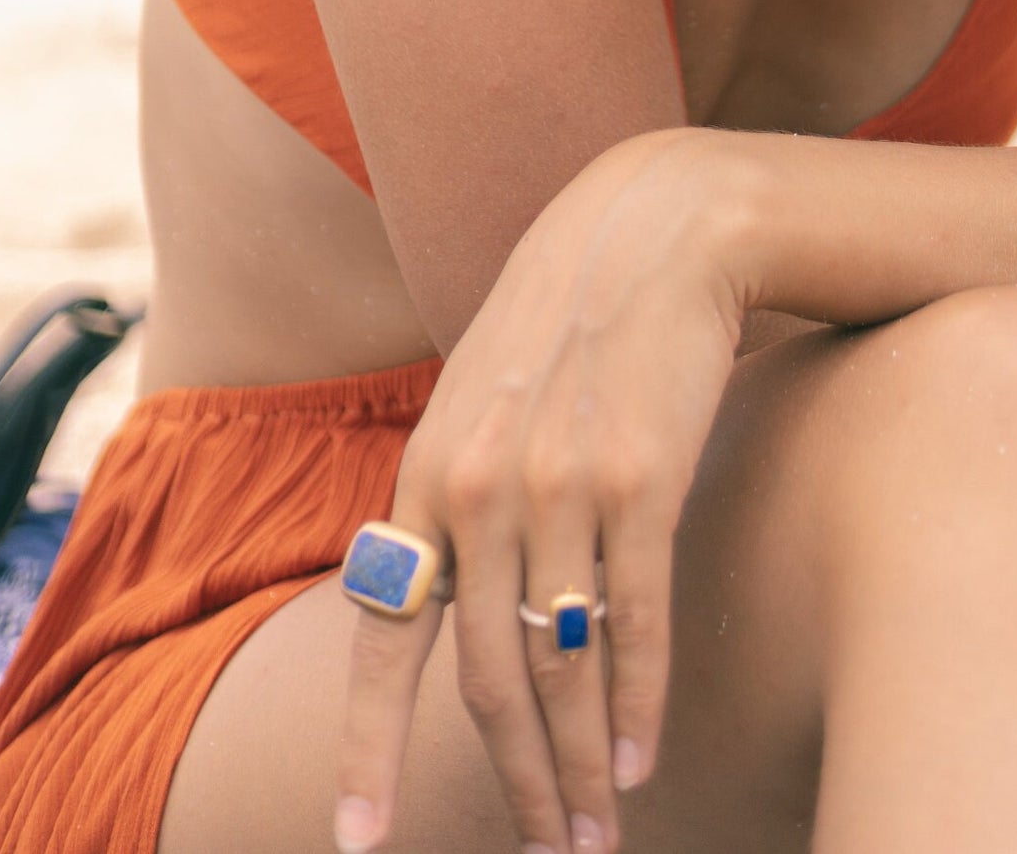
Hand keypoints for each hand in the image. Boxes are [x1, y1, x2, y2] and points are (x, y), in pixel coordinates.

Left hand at [334, 127, 749, 853]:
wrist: (659, 223)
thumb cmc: (570, 316)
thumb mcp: (479, 394)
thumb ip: (454, 494)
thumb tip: (434, 599)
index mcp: (427, 472)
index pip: (384, 634)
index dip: (368, 747)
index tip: (358, 843)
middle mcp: (479, 487)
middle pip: (485, 679)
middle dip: (512, 787)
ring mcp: (558, 483)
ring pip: (559, 665)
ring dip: (575, 769)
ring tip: (594, 835)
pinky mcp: (640, 477)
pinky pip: (633, 621)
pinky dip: (635, 704)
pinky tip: (636, 761)